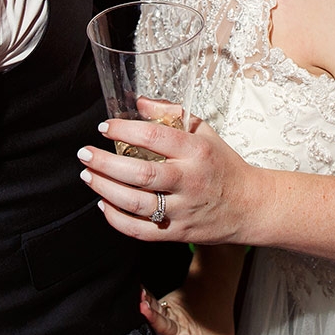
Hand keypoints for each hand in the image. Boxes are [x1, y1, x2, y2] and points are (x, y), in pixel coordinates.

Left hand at [79, 113, 258, 244]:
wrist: (250, 206)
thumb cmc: (223, 165)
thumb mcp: (204, 132)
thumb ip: (172, 114)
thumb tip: (139, 102)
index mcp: (196, 151)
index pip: (156, 137)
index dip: (125, 130)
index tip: (105, 127)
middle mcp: (189, 181)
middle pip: (140, 174)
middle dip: (105, 163)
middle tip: (85, 153)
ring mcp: (183, 209)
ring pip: (136, 203)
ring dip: (105, 189)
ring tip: (88, 176)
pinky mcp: (178, 232)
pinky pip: (140, 230)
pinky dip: (117, 219)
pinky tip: (103, 204)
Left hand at [141, 288, 232, 334]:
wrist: (217, 296)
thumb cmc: (220, 325)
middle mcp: (176, 334)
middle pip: (164, 331)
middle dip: (156, 326)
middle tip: (150, 326)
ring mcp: (169, 320)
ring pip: (157, 317)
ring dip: (149, 312)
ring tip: (143, 306)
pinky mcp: (164, 306)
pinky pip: (154, 302)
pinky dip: (147, 297)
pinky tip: (142, 293)